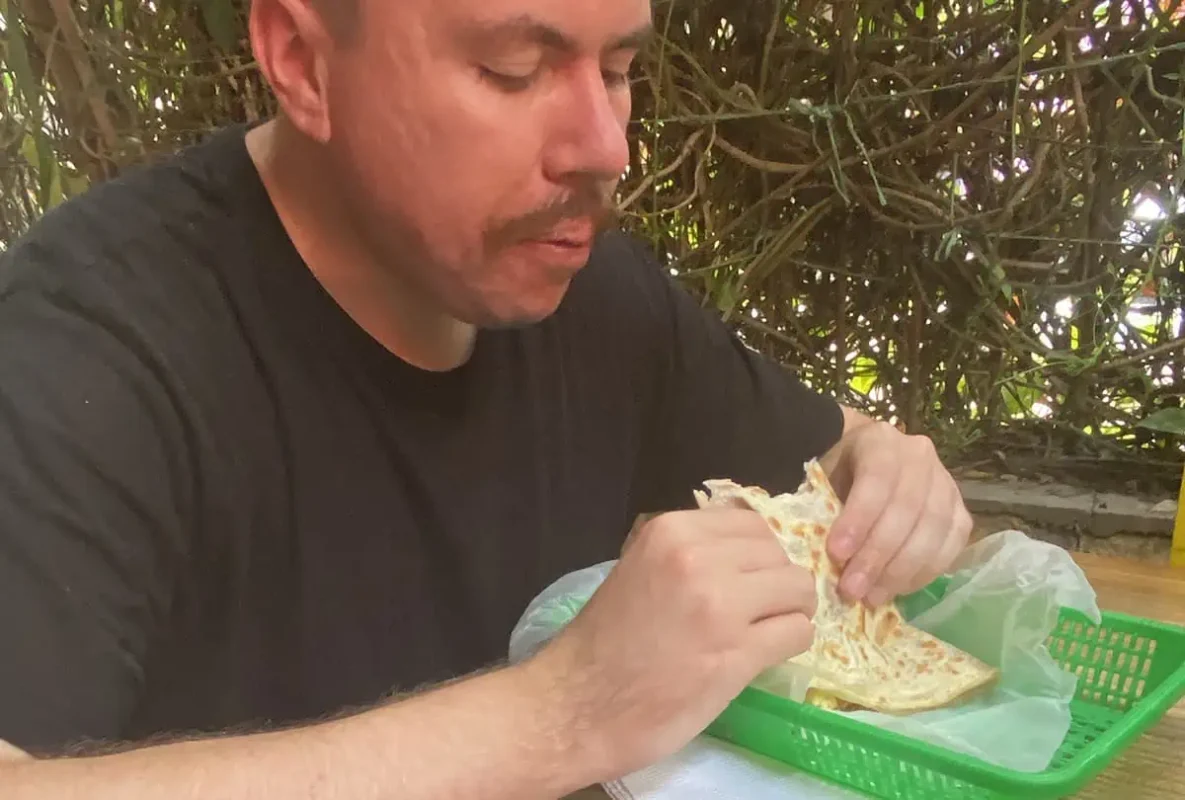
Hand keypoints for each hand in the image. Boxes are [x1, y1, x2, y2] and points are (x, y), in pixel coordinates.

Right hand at [527, 508, 815, 780]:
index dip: (757, 555)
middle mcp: (698, 558)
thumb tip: (743, 550)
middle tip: (759, 612)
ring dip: (790, 612)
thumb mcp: (639, 569)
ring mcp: (720, 605)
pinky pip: (798, 632)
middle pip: (779, 554)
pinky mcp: (737, 653)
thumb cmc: (604, 644)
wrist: (577, 706)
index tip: (748, 580)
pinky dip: (790, 643)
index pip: (751, 524)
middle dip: (776, 583)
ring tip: (765, 633)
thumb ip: (687, 553)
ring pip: (798, 589)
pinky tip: (763, 655)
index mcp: (671, 532)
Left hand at [825, 420, 971, 607]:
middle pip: (907, 509)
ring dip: (901, 571)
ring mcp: (946, 483)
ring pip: (932, 531)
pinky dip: (924, 573)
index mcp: (880, 440)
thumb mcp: (821, 480)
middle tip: (852, 589)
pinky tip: (897, 589)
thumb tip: (817, 556)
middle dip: (877, 555)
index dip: (859, 519)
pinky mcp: (960, 511)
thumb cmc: (836, 475)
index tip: (836, 554)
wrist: (861, 463)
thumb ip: (822, 509)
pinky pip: (950, 546)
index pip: (877, 479)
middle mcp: (920, 456)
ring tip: (872, 597)